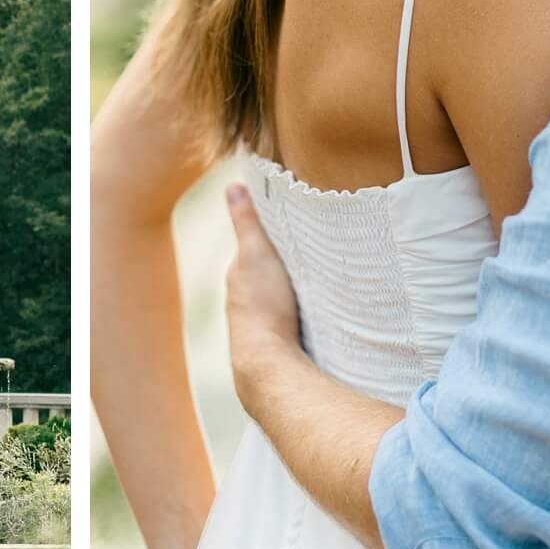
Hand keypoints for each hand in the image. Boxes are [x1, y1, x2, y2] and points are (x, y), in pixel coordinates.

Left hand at [223, 183, 303, 413]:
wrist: (267, 362)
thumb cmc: (261, 306)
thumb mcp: (256, 252)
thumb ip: (246, 221)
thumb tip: (232, 186)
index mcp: (238, 278)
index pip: (253, 251)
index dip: (269, 239)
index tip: (288, 228)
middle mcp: (243, 302)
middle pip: (265, 277)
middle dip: (281, 267)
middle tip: (309, 253)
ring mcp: (258, 327)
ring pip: (276, 301)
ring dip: (291, 293)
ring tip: (316, 283)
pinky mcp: (275, 346)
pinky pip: (288, 322)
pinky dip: (296, 314)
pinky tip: (313, 315)